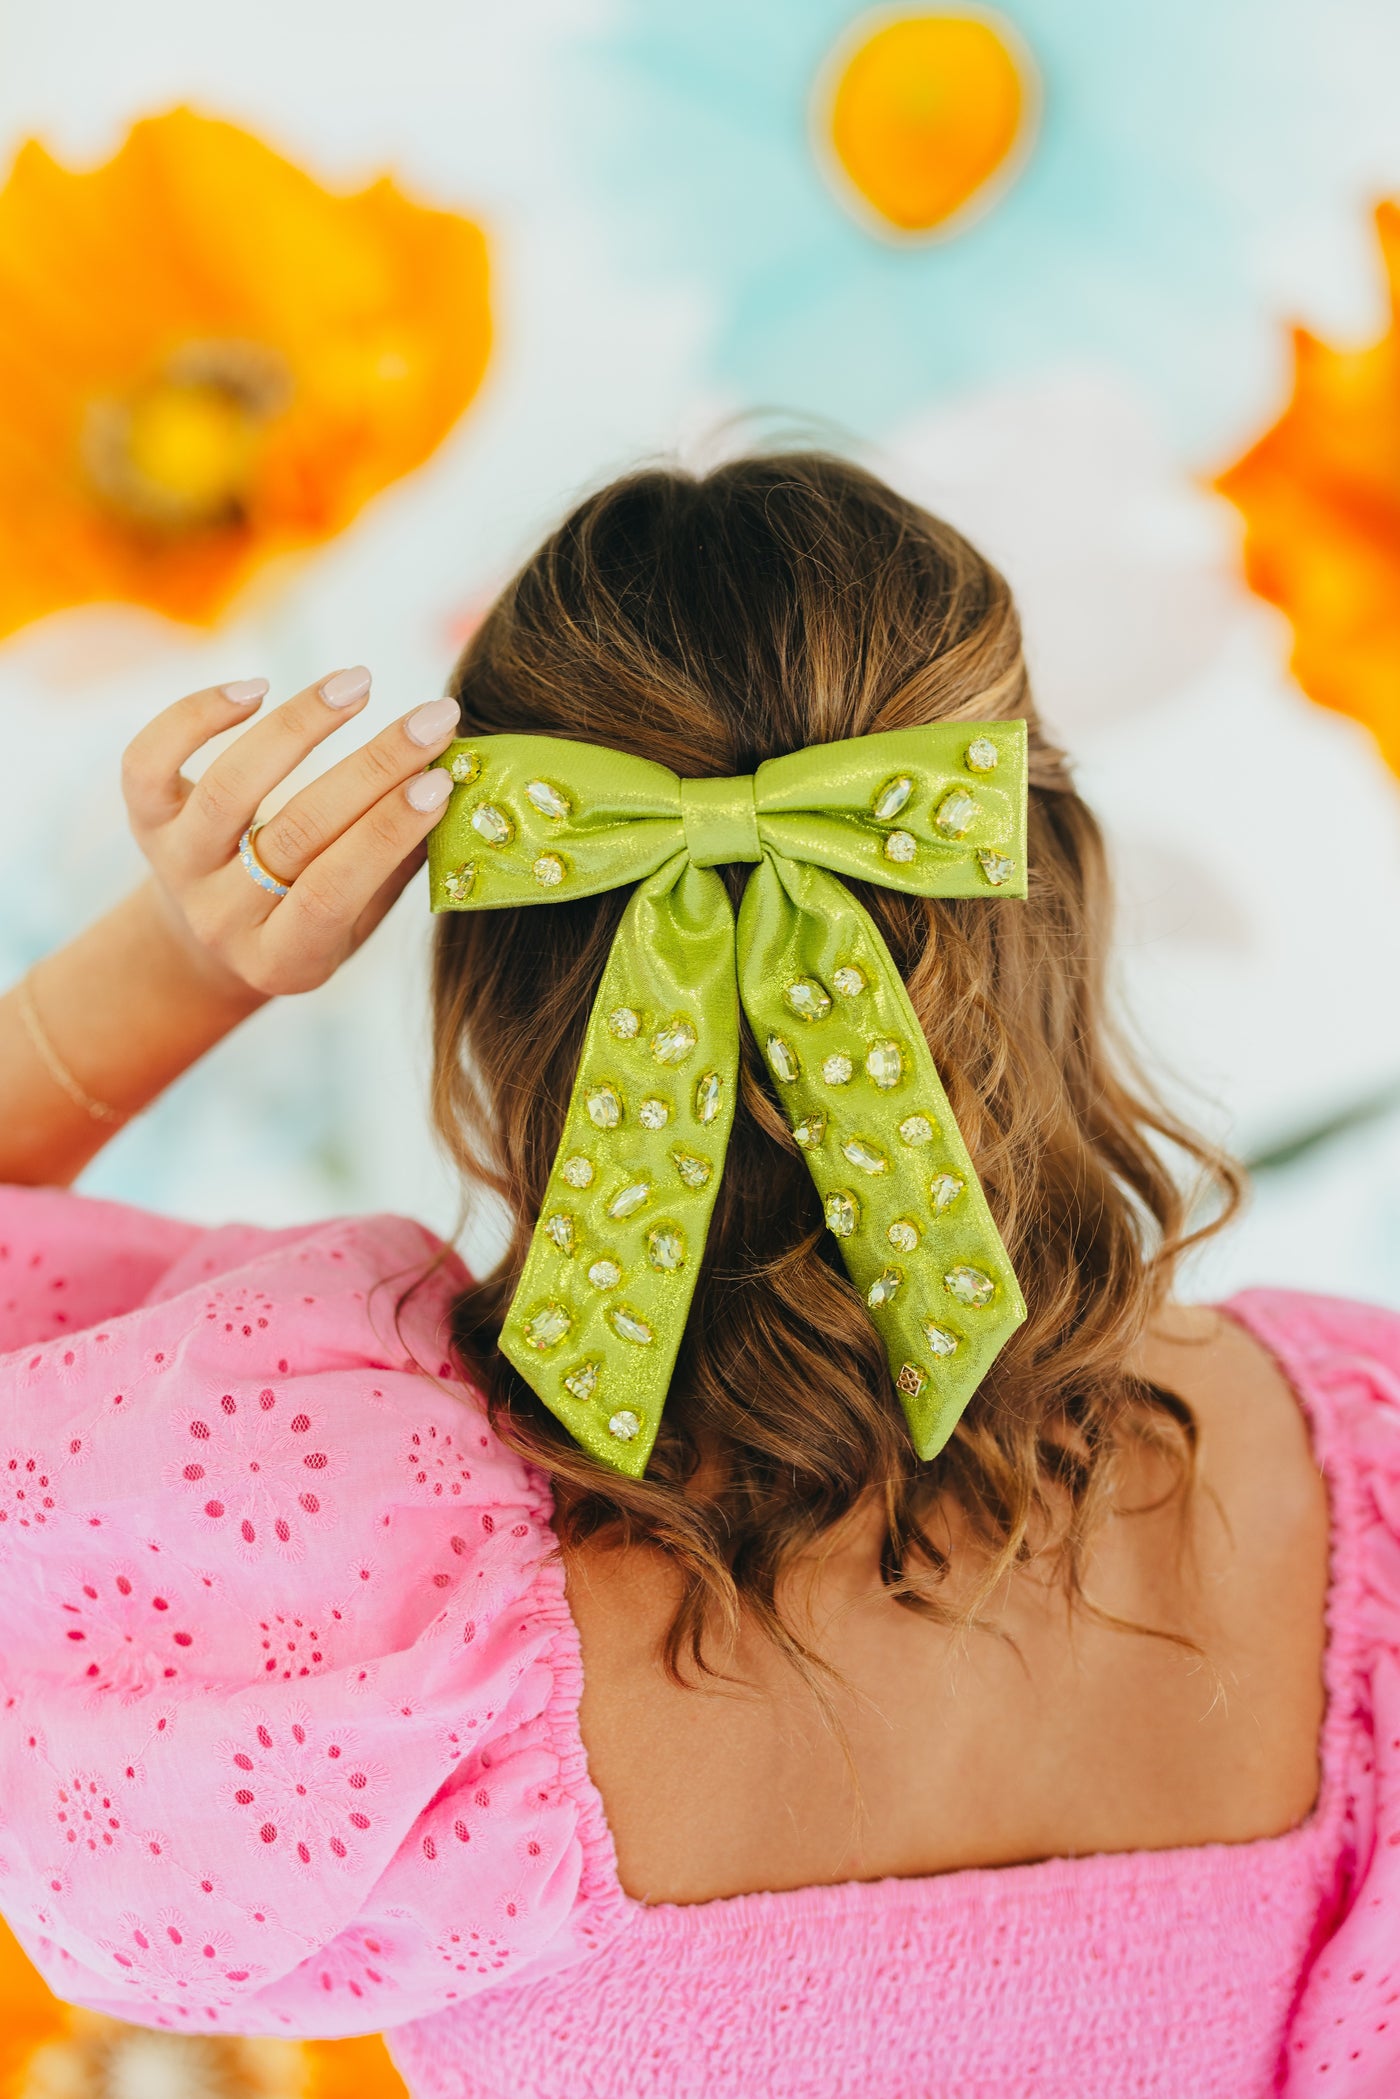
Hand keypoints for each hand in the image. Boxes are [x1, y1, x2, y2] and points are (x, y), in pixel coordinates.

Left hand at [121, 667, 459, 1000]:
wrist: (205, 941)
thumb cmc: (309, 922)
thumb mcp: (356, 924)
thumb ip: (399, 864)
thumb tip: (462, 784)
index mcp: (282, 959)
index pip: (336, 889)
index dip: (389, 832)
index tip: (444, 778)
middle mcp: (221, 917)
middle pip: (297, 832)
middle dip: (374, 767)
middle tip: (435, 719)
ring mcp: (176, 868)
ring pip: (229, 788)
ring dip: (301, 725)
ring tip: (359, 682)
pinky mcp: (144, 821)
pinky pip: (151, 759)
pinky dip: (198, 714)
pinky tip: (257, 685)